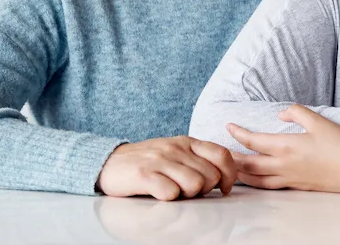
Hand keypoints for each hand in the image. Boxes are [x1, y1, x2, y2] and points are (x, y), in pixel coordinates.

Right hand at [96, 136, 236, 200]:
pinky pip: (170, 193)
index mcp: (187, 142)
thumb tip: (223, 179)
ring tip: (174, 191)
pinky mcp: (144, 174)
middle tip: (188, 191)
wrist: (109, 162)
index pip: (222, 155)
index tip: (224, 188)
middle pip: (210, 176)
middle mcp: (176, 148)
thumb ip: (198, 160)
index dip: (229, 175)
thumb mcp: (176, 153)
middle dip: (205, 190)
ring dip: (187, 195)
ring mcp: (160, 160)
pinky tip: (159, 193)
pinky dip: (168, 198)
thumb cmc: (149, 162)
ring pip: (195, 184)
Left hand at [226, 105, 339, 193]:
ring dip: (241, 174)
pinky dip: (257, 183)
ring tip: (231, 168)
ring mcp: (290, 179)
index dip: (238, 134)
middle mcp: (283, 165)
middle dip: (232, 157)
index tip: (228, 126)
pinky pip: (270, 186)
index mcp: (286, 146)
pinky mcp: (297, 187)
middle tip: (220, 151)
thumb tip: (281, 114)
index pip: (253, 141)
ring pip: (256, 180)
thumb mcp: (319, 120)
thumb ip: (296, 113)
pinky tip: (255, 180)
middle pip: (248, 164)